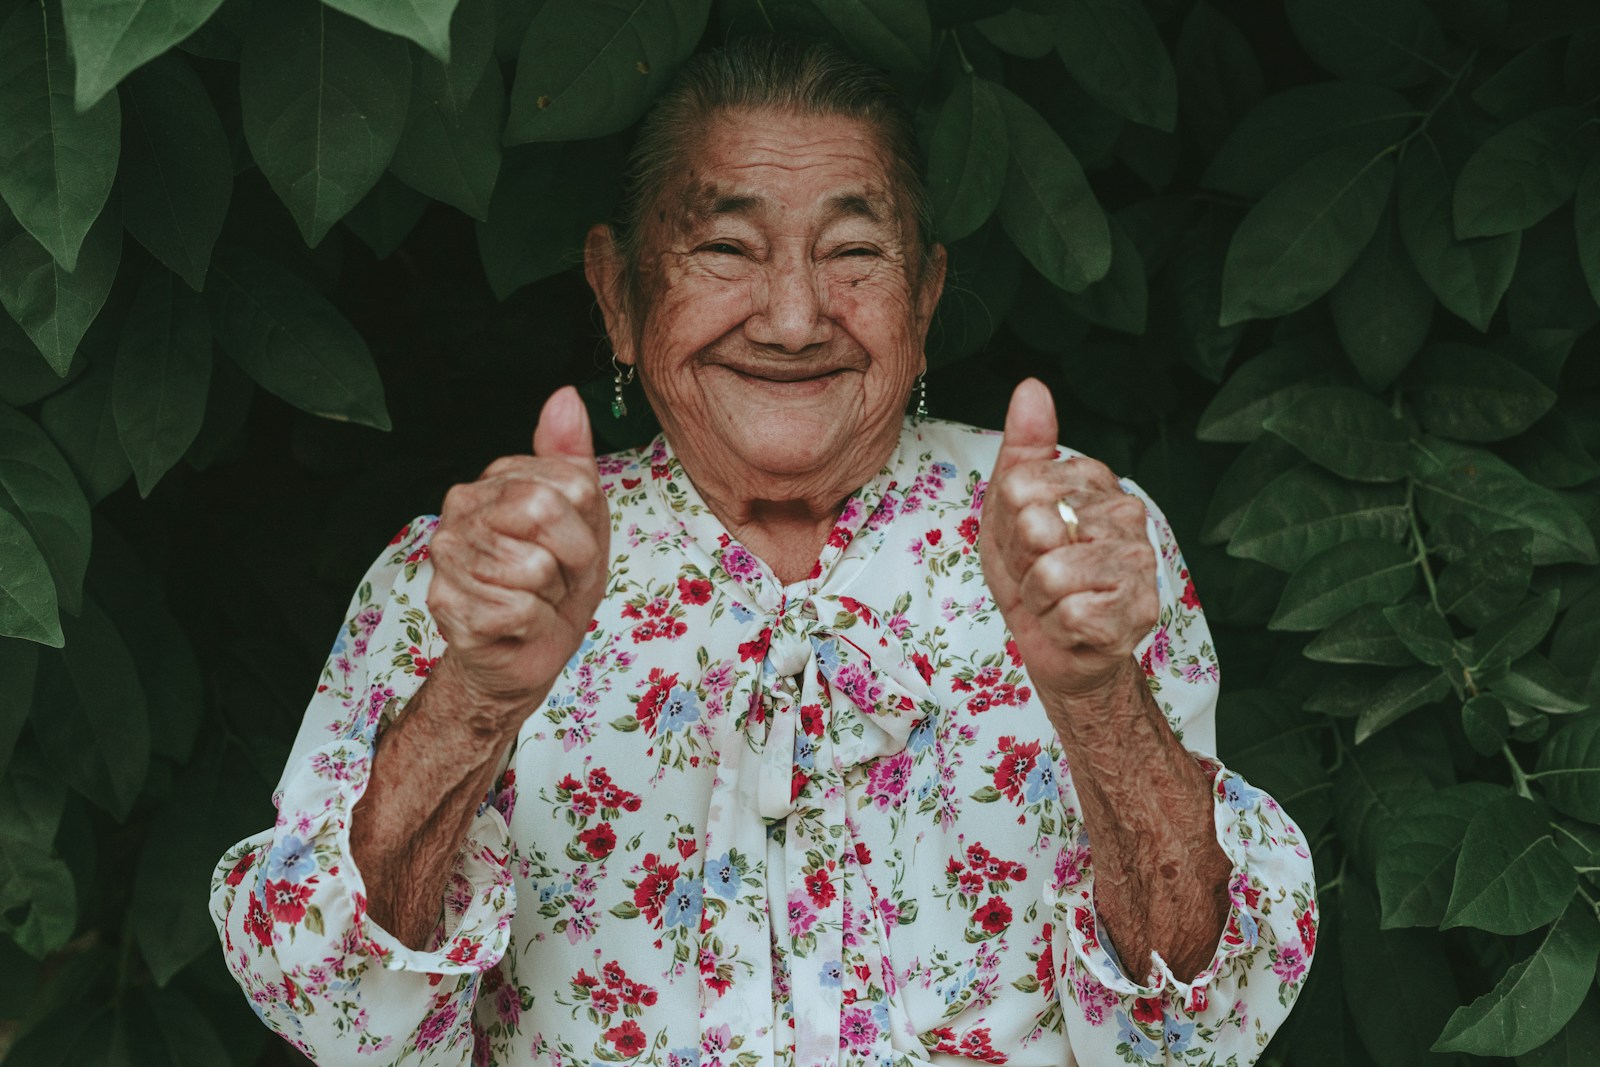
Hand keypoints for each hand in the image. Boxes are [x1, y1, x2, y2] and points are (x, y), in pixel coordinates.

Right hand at [426, 386, 609, 728]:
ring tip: (536, 599)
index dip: (589, 526)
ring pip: (535, 567)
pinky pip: (519, 609)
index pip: (573, 482)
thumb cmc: (556, 583)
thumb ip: (572, 457)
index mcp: (496, 480)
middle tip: (560, 578)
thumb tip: (565, 397)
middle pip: (547, 513)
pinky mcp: (447, 603)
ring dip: (552, 595)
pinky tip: (516, 624)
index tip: (574, 547)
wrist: (524, 652)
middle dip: (574, 559)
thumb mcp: (583, 516)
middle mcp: (461, 508)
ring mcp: (449, 555)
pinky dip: (533, 625)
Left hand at [980, 379, 1158, 704]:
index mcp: (1095, 480)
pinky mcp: (1139, 609)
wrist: (1058, 644)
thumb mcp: (1010, 507)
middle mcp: (1127, 511)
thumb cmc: (1032, 573)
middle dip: (1021, 561)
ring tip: (1056, 599)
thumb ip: (1023, 448)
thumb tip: (1032, 388)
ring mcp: (1139, 560)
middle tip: (1038, 573)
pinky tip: (1073, 624)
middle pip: (1035, 527)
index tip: (1024, 540)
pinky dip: (1058, 626)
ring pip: (1052, 574)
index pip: (1020, 485)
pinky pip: (1070, 614)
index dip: (1008, 522)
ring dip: (1038, 598)